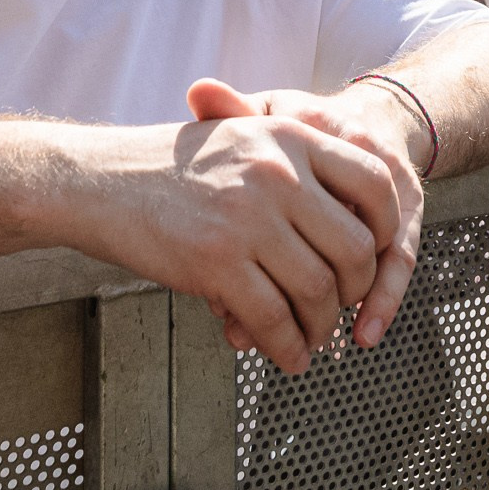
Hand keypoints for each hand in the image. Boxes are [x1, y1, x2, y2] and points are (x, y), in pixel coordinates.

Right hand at [80, 108, 405, 375]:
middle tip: (343, 307)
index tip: (378, 253)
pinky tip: (286, 355)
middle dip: (356, 290)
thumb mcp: (242, 136)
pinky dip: (287, 346)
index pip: (375, 182)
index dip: (386, 226)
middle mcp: (278, 172)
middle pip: (355, 247)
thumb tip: (354, 217)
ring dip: (321, 327)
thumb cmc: (171, 166)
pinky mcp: (217, 262)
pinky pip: (273, 318)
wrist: (102, 180)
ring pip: (318, 290)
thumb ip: (295, 162)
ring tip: (312, 339)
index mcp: (290, 134)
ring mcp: (248, 218)